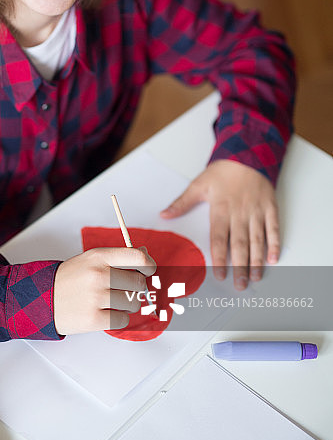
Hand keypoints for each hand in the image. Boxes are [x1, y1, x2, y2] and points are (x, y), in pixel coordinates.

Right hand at [53, 247, 155, 335]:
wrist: (42, 298)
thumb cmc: (69, 279)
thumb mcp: (91, 259)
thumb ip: (118, 257)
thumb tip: (145, 256)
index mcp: (99, 257)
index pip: (137, 258)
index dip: (148, 266)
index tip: (148, 271)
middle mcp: (98, 275)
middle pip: (139, 283)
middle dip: (136, 289)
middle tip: (124, 290)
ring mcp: (96, 298)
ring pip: (133, 304)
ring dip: (127, 305)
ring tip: (112, 302)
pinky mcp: (93, 319)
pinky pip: (123, 321)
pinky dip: (118, 319)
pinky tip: (106, 313)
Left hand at [160, 159, 279, 289]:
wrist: (247, 154)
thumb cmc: (222, 171)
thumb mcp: (198, 185)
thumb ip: (182, 203)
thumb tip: (164, 215)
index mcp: (221, 209)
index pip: (219, 238)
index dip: (219, 258)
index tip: (220, 275)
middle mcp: (240, 212)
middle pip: (240, 244)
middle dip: (240, 267)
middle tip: (239, 285)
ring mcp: (257, 211)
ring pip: (258, 240)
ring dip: (257, 260)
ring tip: (255, 278)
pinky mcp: (270, 207)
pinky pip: (273, 228)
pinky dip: (274, 244)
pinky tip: (272, 259)